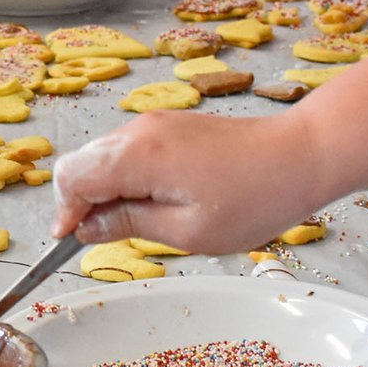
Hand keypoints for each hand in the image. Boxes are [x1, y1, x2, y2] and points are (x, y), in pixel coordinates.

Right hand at [51, 111, 319, 250]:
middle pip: (80, 162)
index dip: (64, 213)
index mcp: (138, 156)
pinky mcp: (172, 126)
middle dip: (79, 201)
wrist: (302, 155)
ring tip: (133, 223)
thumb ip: (129, 226)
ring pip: (102, 155)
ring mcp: (156, 124)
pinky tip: (152, 201)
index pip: (71, 178)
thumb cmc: (255, 198)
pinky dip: (124, 176)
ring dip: (102, 189)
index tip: (71, 242)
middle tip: (99, 236)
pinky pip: (128, 149)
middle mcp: (139, 131)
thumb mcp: (188, 231)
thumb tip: (88, 228)